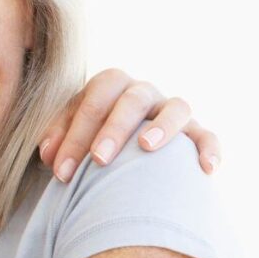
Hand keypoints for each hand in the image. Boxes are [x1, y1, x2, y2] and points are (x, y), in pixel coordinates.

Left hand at [38, 68, 220, 181]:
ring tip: (146, 147)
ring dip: (162, 126)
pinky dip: (209, 148)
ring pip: (175, 107)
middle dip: (112, 129)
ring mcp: (171, 109)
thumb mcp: (71, 132)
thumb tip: (49, 153)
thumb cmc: (91, 137)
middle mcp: (142, 92)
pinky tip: (206, 169)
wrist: (123, 146)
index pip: (92, 100)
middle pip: (130, 100)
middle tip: (98, 160)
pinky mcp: (195, 131)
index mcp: (109, 86)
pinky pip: (208, 136)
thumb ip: (57, 138)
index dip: (74, 134)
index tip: (61, 171)